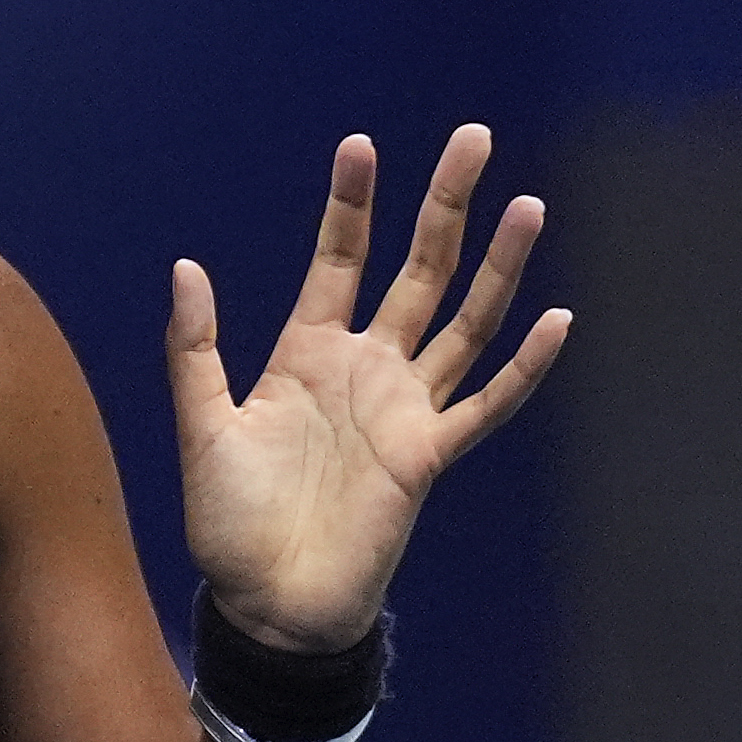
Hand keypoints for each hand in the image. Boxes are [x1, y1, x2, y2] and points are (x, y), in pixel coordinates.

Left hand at [168, 126, 569, 652]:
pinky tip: (556, 319)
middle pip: (417, 270)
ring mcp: (402, 409)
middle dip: (445, 205)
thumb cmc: (228, 521)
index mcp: (307, 353)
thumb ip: (195, 347)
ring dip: (497, 267)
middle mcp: (364, 369)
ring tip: (527, 206)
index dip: (351, 204)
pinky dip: (523, 365)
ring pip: (463, 321)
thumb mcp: (201, 424)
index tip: (361, 144)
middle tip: (472, 139)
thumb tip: (185, 266)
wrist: (266, 603)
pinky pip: (486, 404)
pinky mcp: (428, 456)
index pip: (338, 259)